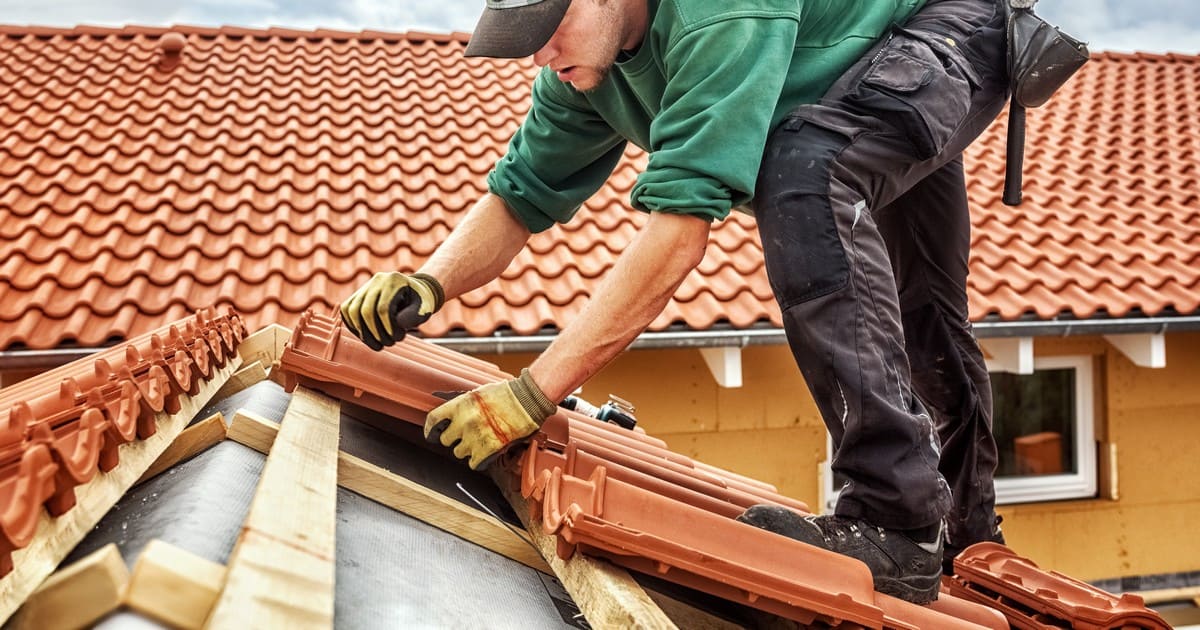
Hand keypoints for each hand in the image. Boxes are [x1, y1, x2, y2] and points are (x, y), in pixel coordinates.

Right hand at [340, 272, 443, 349]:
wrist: (413, 291)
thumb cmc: (420, 301)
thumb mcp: (425, 307)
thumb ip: (414, 316)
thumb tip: (399, 323)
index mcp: (394, 280)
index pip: (384, 308)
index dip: (388, 328)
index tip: (398, 338)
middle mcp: (377, 280)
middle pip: (365, 310)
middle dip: (375, 332)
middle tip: (388, 343)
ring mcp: (365, 287)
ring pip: (352, 311)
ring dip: (363, 333)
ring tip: (378, 345)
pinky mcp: (357, 295)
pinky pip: (347, 311)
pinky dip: (354, 327)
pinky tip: (367, 338)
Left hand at [425, 369, 557, 469]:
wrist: (527, 400)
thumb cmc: (506, 394)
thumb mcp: (478, 394)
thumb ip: (462, 406)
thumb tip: (451, 417)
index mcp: (459, 405)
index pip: (433, 421)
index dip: (431, 431)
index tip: (432, 435)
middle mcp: (464, 421)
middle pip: (446, 441)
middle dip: (455, 440)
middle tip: (467, 436)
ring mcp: (475, 436)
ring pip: (459, 453)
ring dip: (468, 450)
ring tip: (481, 441)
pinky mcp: (488, 449)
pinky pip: (474, 463)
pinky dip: (479, 460)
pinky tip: (486, 453)